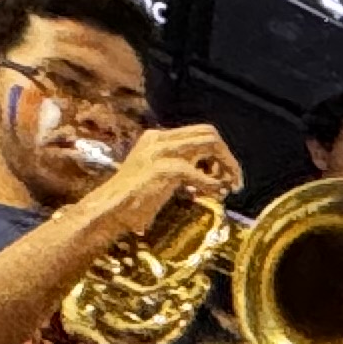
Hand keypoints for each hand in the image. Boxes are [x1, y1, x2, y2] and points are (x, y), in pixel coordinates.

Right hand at [92, 123, 239, 233]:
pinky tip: (213, 197)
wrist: (108, 210)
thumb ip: (181, 168)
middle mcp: (159, 140)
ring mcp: (160, 152)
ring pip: (210, 144)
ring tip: (228, 188)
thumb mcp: (158, 176)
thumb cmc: (133, 201)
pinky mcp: (163, 170)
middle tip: (234, 182)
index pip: (200, 133)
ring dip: (226, 166)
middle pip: (209, 133)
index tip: (225, 176)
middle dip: (228, 157)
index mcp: (157, 139)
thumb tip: (215, 175)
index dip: (219, 153)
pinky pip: (201, 174)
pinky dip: (213, 186)